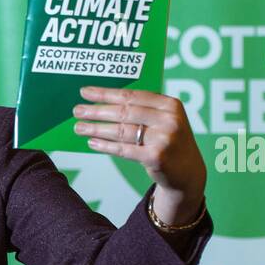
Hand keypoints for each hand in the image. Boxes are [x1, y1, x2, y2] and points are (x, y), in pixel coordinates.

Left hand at [71, 85, 206, 223]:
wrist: (187, 172)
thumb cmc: (168, 141)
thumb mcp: (163, 120)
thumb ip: (141, 110)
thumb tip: (103, 103)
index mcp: (170, 104)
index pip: (132, 95)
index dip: (106, 93)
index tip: (85, 92)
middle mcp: (169, 119)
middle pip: (125, 112)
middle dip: (98, 111)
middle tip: (77, 110)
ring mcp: (164, 138)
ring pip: (122, 131)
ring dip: (97, 129)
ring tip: (79, 127)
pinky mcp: (156, 157)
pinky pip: (124, 149)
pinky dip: (106, 145)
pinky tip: (92, 142)